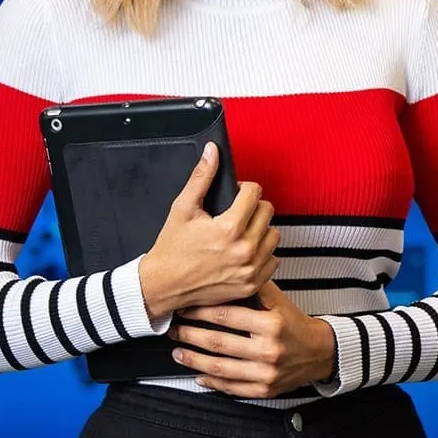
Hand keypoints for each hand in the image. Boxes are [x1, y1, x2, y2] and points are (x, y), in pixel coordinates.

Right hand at [138, 142, 278, 318]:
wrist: (163, 285)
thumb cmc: (172, 249)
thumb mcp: (183, 208)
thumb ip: (201, 177)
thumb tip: (212, 152)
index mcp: (229, 228)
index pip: (255, 193)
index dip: (244, 189)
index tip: (236, 195)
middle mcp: (244, 249)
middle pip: (267, 212)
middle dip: (253, 207)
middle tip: (236, 213)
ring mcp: (250, 269)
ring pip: (274, 235)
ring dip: (261, 230)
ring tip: (240, 232)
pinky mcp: (252, 283)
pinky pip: (273, 260)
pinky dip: (262, 254)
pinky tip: (244, 251)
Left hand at [169, 281, 336, 398]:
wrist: (320, 353)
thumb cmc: (296, 325)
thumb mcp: (280, 302)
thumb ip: (256, 288)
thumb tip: (228, 273)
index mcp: (272, 325)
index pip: (227, 316)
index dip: (201, 311)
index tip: (185, 308)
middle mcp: (269, 350)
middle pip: (219, 343)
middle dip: (190, 335)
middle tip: (174, 330)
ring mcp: (266, 373)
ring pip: (221, 368)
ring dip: (194, 360)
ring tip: (178, 352)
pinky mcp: (265, 390)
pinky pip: (232, 388)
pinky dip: (212, 383)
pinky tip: (198, 376)